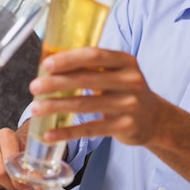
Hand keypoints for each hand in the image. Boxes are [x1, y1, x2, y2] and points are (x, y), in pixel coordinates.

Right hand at [0, 126, 31, 189]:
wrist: (4, 143)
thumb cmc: (16, 149)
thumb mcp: (27, 154)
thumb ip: (34, 169)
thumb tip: (39, 184)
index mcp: (6, 135)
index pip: (9, 164)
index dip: (18, 180)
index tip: (25, 186)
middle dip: (10, 185)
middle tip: (17, 186)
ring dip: (1, 185)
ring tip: (8, 180)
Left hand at [29, 47, 164, 145]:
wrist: (155, 118)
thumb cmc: (126, 90)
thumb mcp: (118, 72)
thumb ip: (93, 66)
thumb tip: (51, 63)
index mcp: (126, 61)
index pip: (94, 55)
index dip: (69, 59)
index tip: (47, 64)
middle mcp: (130, 81)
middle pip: (86, 79)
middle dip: (56, 83)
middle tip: (34, 87)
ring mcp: (129, 105)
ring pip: (85, 105)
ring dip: (56, 107)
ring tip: (35, 109)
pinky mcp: (125, 126)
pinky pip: (90, 129)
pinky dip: (67, 132)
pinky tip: (49, 134)